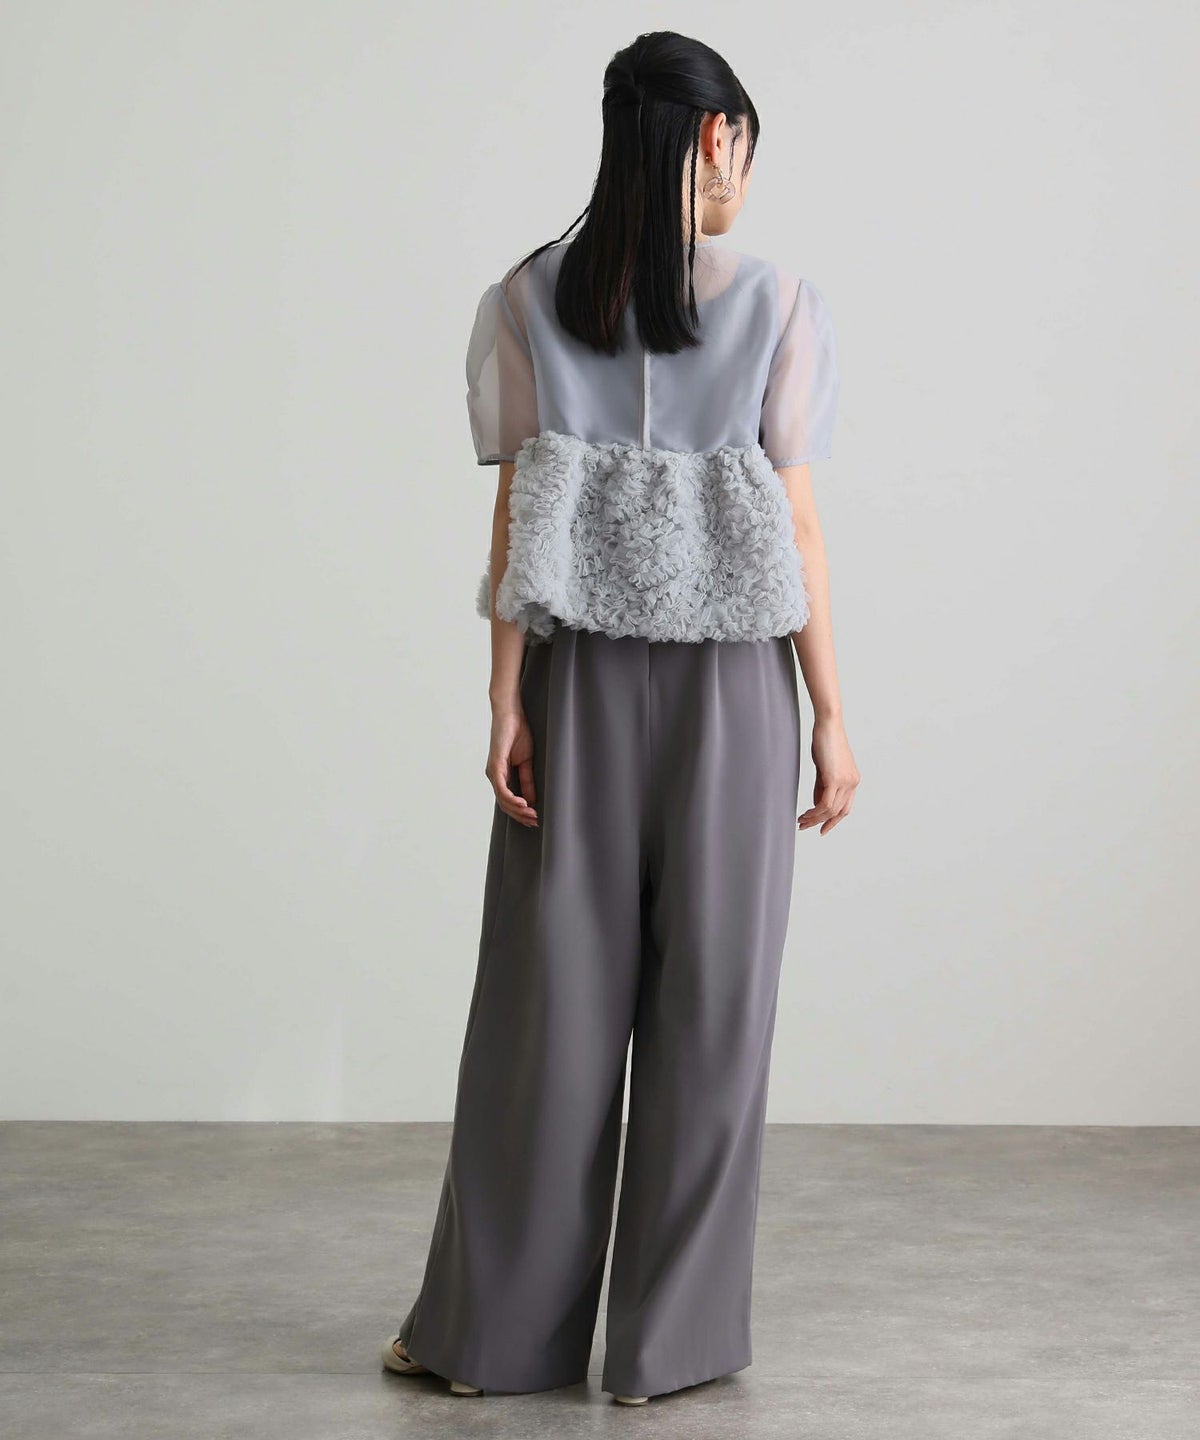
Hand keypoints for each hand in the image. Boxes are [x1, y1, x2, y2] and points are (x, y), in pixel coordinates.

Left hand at [485, 704, 537, 826]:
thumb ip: (527, 781)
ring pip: (503, 799)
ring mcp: (493, 772)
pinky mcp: (495, 765)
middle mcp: (494, 776)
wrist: (511, 714)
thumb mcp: (526, 762)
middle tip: (535, 822)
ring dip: (518, 810)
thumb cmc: (518, 733)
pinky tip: (524, 804)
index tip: (535, 820)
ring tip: (532, 815)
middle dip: (520, 816)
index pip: (508, 801)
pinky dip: (512, 798)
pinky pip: (502, 788)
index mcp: (501, 775)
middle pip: (504, 804)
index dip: (520, 813)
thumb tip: (531, 800)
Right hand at [798, 716, 858, 835]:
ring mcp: (846, 782)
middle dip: (821, 822)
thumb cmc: (824, 741)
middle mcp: (853, 783)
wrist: (828, 724)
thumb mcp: (824, 768)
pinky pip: (825, 803)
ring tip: (801, 821)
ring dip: (814, 818)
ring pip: (831, 810)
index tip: (821, 829)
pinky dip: (814, 812)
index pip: (845, 808)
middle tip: (804, 826)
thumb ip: (822, 786)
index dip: (833, 821)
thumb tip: (817, 804)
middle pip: (839, 812)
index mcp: (853, 780)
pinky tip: (805, 813)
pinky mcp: (835, 779)